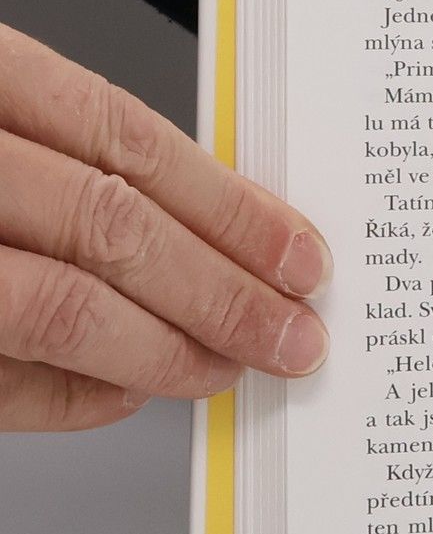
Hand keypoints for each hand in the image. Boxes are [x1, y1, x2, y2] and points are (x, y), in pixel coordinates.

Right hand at [0, 24, 330, 430]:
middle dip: (224, 290)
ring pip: (65, 306)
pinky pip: (3, 382)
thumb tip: (212, 226)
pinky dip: (74, 397)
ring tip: (228, 367)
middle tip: (295, 334)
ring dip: (166, 350)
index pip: (125, 136)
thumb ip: (72, 154)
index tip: (303, 254)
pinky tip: (127, 392)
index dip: (229, 203)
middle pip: (111, 224)